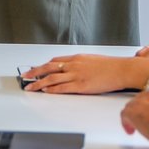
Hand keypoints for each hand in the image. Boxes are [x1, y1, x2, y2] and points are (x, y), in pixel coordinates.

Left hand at [21, 54, 148, 94]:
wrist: (123, 69)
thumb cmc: (112, 66)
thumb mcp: (93, 60)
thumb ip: (81, 63)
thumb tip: (73, 68)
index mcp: (77, 58)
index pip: (55, 61)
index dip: (43, 66)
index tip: (35, 69)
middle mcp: (74, 65)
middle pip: (48, 68)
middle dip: (35, 72)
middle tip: (25, 76)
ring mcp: (77, 75)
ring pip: (52, 78)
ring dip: (39, 83)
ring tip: (30, 87)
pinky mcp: (81, 85)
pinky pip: (62, 88)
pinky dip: (51, 89)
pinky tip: (44, 91)